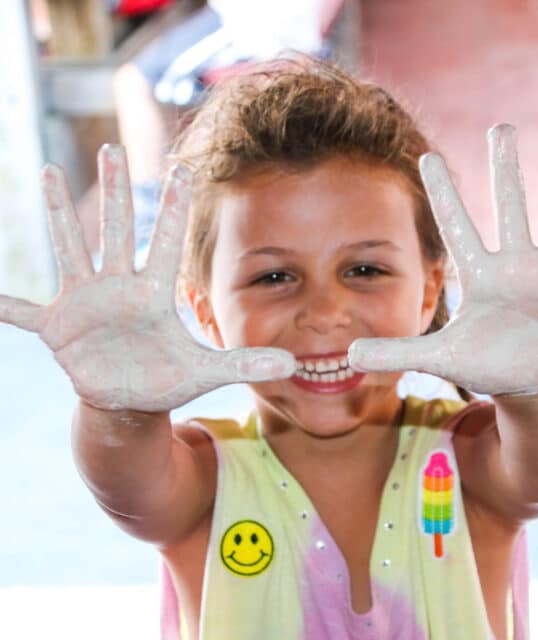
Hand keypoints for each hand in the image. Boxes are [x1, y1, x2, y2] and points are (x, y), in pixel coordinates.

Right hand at [0, 145, 294, 410]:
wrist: (131, 398)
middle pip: (115, 231)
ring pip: (71, 250)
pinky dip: (5, 304)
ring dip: (58, 215)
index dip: (171, 208)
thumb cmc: (167, 378)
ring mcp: (84, 304)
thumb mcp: (207, 370)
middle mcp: (118, 288)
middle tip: (112, 147)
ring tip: (47, 172)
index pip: (164, 243)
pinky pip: (25, 312)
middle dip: (113, 192)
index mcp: (152, 294)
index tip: (180, 169)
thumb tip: (295, 363)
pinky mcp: (58, 328)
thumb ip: (245, 362)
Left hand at [349, 124, 537, 395]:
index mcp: (479, 275)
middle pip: (508, 207)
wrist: (524, 379)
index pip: (456, 225)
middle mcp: (514, 266)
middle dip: (506, 167)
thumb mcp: (439, 357)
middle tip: (502, 124)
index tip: (428, 156)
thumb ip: (397, 353)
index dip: (443, 192)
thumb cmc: (482, 363)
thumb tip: (350, 355)